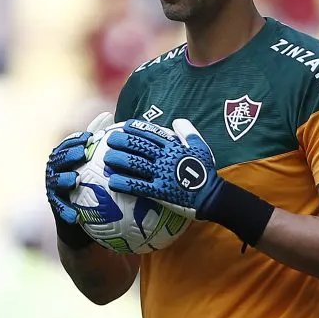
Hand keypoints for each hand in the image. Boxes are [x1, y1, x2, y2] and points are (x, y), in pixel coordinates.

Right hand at [45, 112, 113, 223]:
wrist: (88, 217)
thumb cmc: (97, 183)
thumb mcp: (99, 161)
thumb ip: (100, 141)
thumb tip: (108, 114)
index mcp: (65, 157)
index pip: (67, 144)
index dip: (76, 139)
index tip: (90, 138)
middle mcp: (55, 170)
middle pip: (59, 159)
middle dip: (69, 155)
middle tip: (84, 153)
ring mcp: (53, 188)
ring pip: (55, 182)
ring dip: (64, 180)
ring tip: (76, 179)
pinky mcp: (55, 206)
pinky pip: (59, 208)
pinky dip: (66, 211)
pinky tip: (75, 215)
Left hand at [103, 118, 223, 219]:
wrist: (211, 196)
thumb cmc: (205, 172)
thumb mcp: (201, 147)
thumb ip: (188, 132)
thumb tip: (176, 120)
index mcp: (174, 147)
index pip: (152, 133)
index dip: (136, 128)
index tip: (124, 126)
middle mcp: (166, 158)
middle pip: (139, 146)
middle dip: (122, 141)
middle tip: (110, 140)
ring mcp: (162, 175)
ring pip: (136, 164)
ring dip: (119, 160)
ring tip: (107, 158)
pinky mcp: (160, 192)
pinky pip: (138, 186)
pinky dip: (124, 183)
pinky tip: (112, 181)